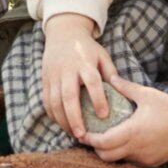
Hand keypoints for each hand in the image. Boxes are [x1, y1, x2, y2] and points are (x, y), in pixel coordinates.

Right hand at [41, 13, 119, 142]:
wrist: (63, 33)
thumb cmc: (87, 48)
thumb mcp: (102, 55)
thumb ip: (110, 73)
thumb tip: (122, 92)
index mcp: (84, 62)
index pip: (91, 81)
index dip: (98, 98)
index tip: (103, 115)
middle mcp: (67, 69)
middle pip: (68, 95)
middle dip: (74, 117)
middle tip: (82, 134)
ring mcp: (54, 74)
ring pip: (54, 101)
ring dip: (62, 120)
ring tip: (74, 133)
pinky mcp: (45, 79)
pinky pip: (46, 100)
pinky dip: (53, 115)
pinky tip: (62, 124)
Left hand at [84, 72, 167, 167]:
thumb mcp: (145, 94)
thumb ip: (125, 87)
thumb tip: (109, 77)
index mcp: (132, 132)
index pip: (103, 143)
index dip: (90, 140)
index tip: (82, 134)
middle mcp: (137, 149)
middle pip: (106, 157)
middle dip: (96, 149)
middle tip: (91, 137)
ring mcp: (145, 159)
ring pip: (119, 161)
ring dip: (110, 153)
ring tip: (106, 140)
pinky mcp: (153, 163)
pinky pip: (132, 162)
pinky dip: (125, 156)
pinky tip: (125, 144)